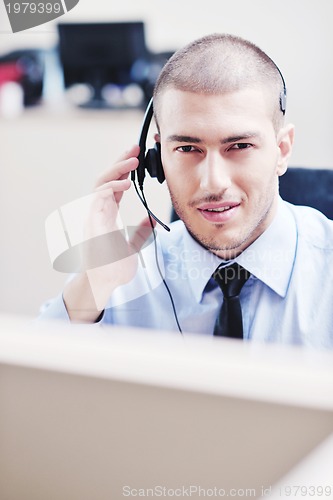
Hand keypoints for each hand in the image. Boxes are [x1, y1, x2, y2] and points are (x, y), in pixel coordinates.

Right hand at [63, 145, 154, 319]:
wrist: (103, 282)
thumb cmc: (114, 266)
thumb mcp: (133, 246)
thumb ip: (140, 232)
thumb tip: (151, 220)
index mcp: (107, 214)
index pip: (115, 186)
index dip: (125, 170)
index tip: (137, 157)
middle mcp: (99, 211)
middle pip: (107, 178)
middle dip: (121, 161)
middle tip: (136, 147)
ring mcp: (94, 214)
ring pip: (101, 182)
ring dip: (116, 169)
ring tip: (133, 159)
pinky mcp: (93, 220)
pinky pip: (99, 197)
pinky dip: (112, 187)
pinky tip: (126, 182)